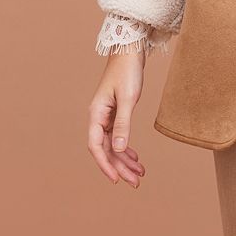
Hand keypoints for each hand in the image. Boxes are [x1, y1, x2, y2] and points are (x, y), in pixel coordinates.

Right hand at [87, 50, 147, 187]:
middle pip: (106, 150)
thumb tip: (120, 148)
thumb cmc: (127, 72)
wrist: (129, 52)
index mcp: (95, 114)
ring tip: (140, 174)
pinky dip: (127, 149)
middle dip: (120, 167)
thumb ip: (123, 123)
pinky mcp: (115, 114)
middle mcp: (98, 117)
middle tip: (135, 183)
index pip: (96, 147)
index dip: (105, 165)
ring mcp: (105, 116)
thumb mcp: (127, 99)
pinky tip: (136, 158)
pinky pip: (118, 137)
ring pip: (113, 146)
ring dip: (125, 161)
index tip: (116, 180)